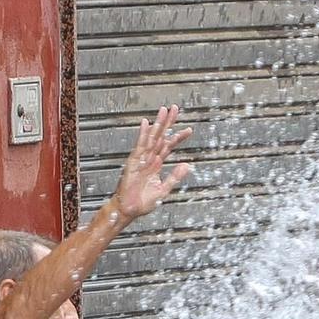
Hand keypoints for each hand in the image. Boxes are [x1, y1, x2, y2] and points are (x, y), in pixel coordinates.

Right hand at [111, 106, 193, 222]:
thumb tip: (187, 165)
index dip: (178, 137)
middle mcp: (149, 158)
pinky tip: (146, 123)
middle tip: (175, 108)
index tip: (189, 129)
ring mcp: (141, 159)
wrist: (129, 209)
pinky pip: (140, 146)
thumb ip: (175, 177)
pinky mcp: (134, 162)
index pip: (169, 146)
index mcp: (156, 164)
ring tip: (164, 111)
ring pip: (152, 137)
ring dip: (158, 124)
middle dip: (168, 122)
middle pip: (160, 136)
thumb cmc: (142, 202)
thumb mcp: (164, 189)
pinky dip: (143, 135)